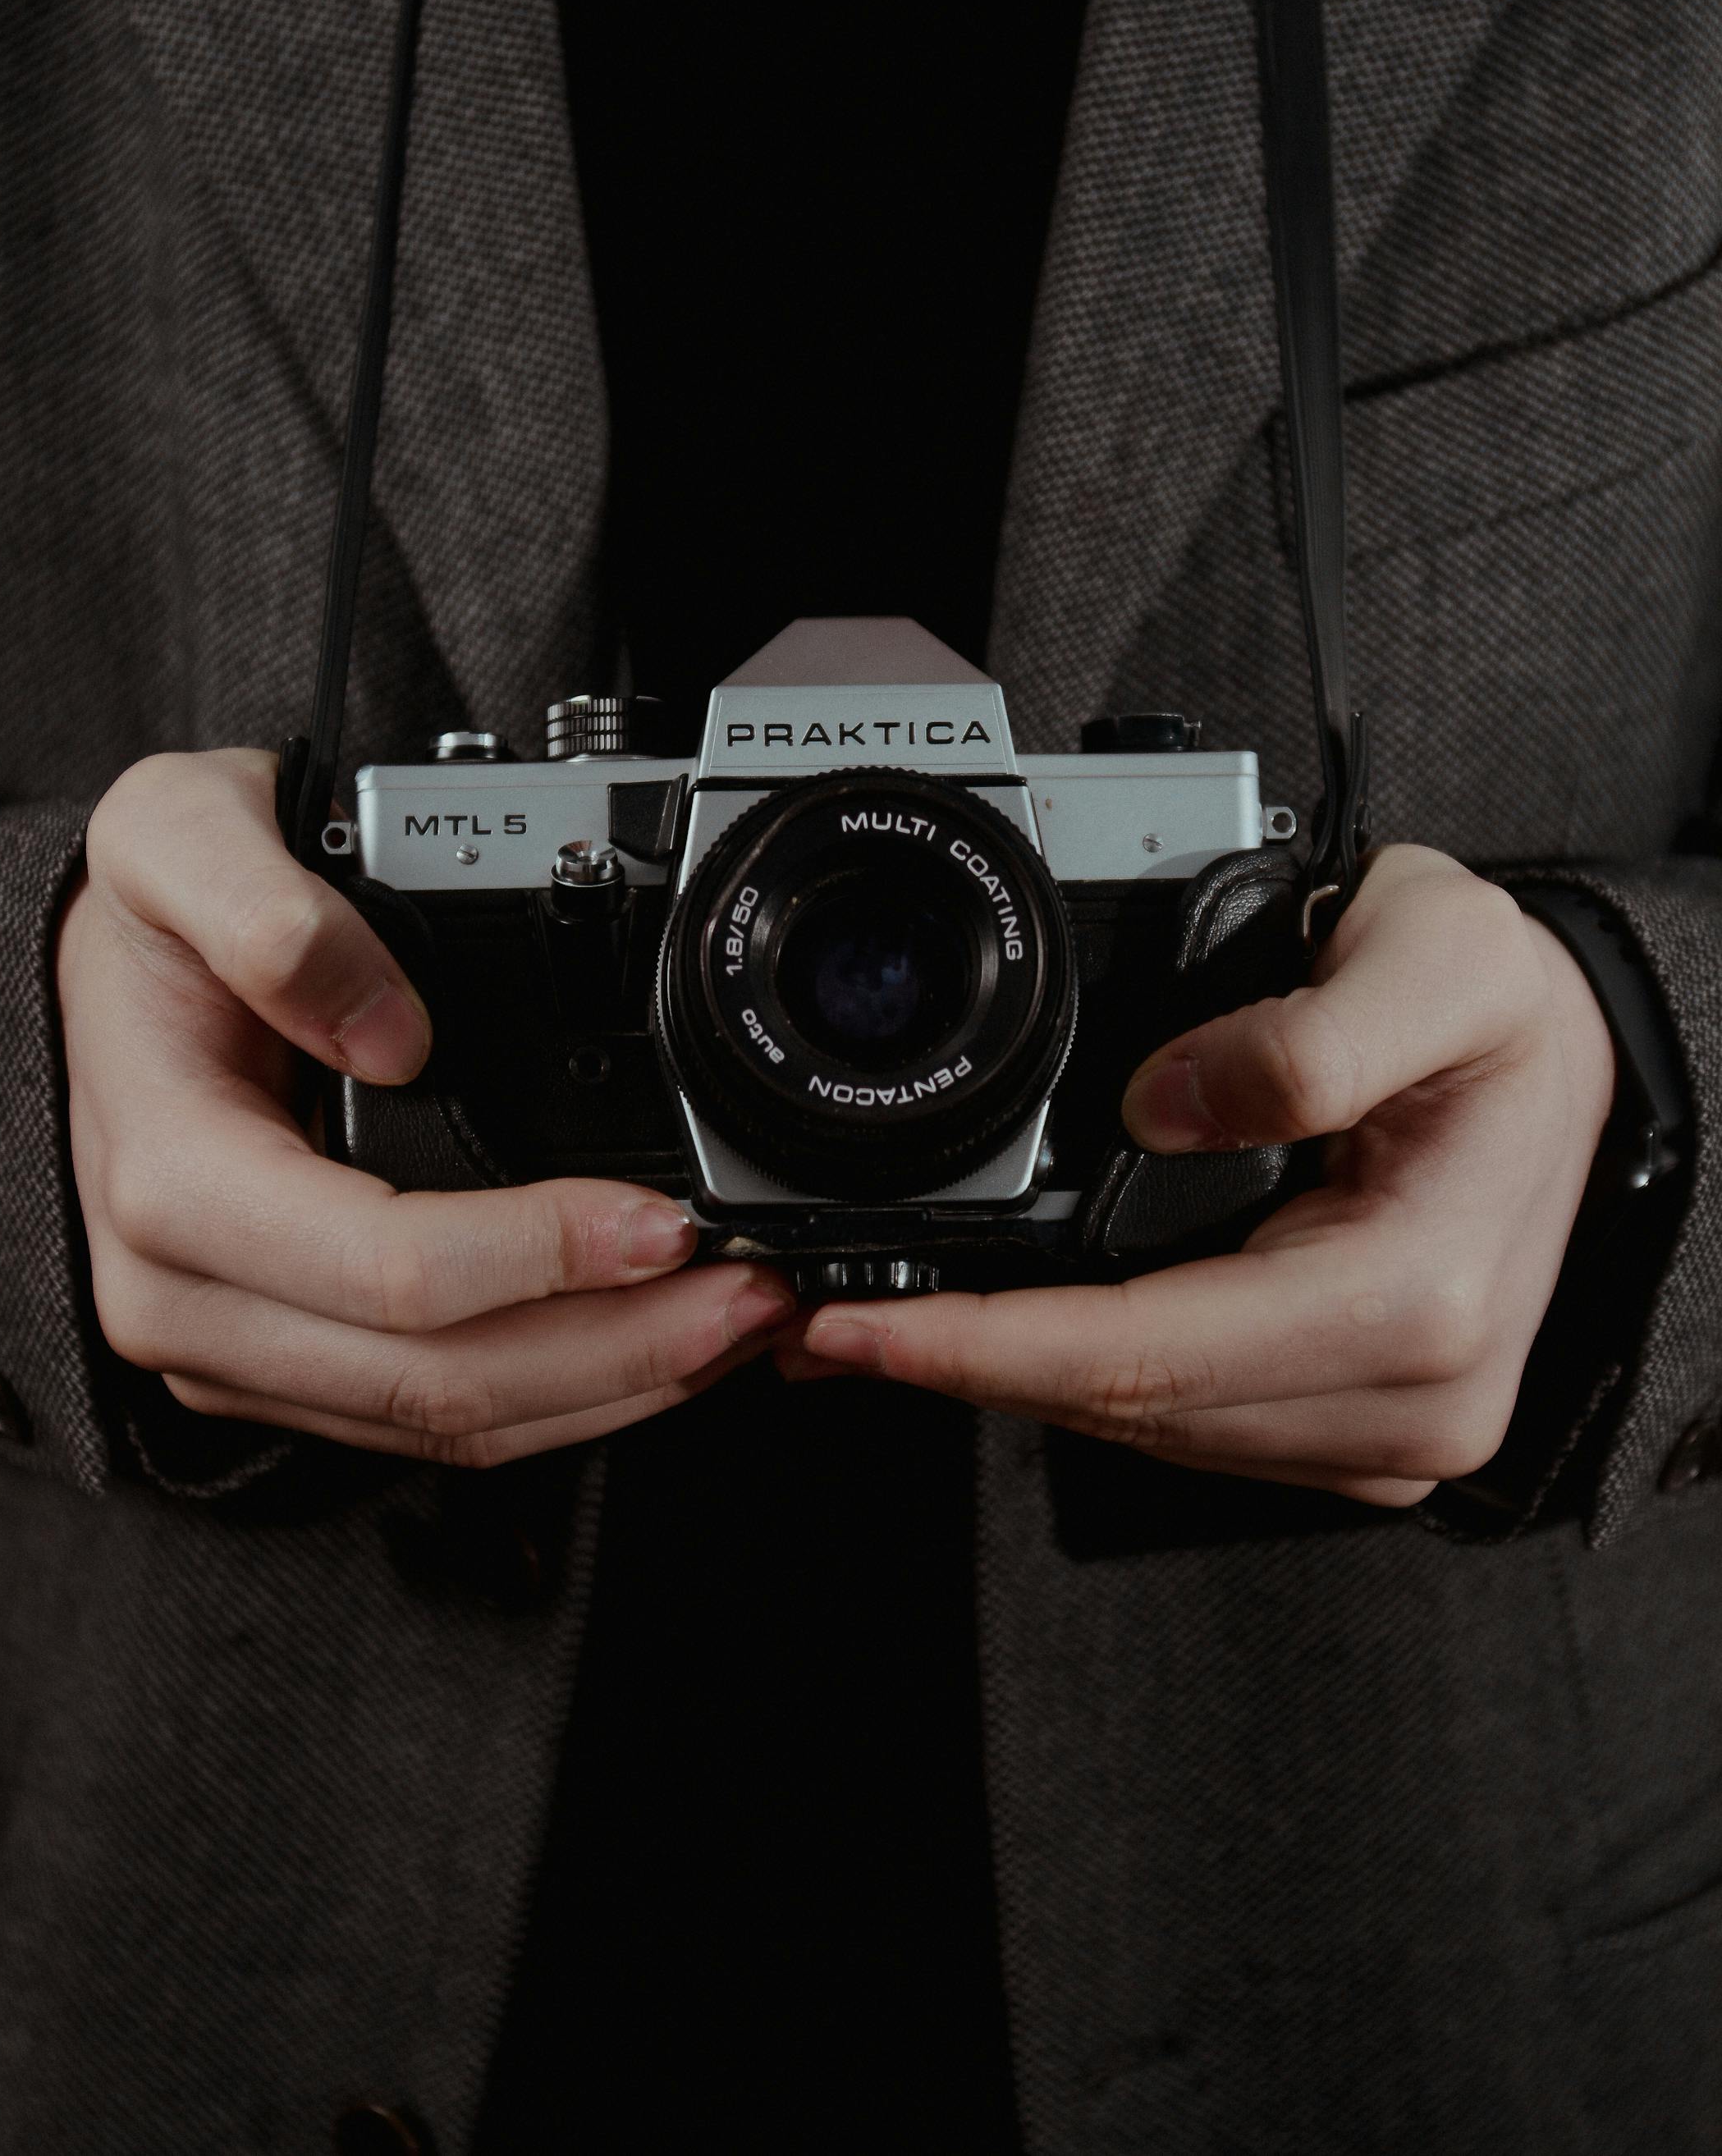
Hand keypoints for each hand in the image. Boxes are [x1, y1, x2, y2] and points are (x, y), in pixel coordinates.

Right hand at [59, 749, 793, 1466]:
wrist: (107, 980)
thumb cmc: (148, 918)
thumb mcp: (173, 837)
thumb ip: (260, 908)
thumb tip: (384, 1026)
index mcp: (173, 1182)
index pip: (389, 1266)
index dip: (542, 1255)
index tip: (667, 1221)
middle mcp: (190, 1297)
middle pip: (439, 1379)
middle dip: (618, 1351)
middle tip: (751, 1297)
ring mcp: (239, 1348)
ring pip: (449, 1422)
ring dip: (611, 1388)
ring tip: (737, 1327)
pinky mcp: (290, 1368)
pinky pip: (438, 1420)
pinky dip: (561, 1395)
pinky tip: (651, 1348)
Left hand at [777, 845, 1615, 1505]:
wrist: (1577, 1072)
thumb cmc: (1513, 1018)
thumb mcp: (1442, 960)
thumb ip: (1313, 1033)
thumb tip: (1167, 1101)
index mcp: (1414, 1299)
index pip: (1149, 1352)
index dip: (985, 1347)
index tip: (859, 1327)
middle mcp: (1403, 1398)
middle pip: (1128, 1407)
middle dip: (958, 1370)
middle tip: (810, 1324)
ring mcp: (1379, 1427)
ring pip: (1143, 1425)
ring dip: (1001, 1380)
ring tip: (869, 1331)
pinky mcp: (1349, 1424)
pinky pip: (1179, 1415)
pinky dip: (1072, 1378)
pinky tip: (994, 1338)